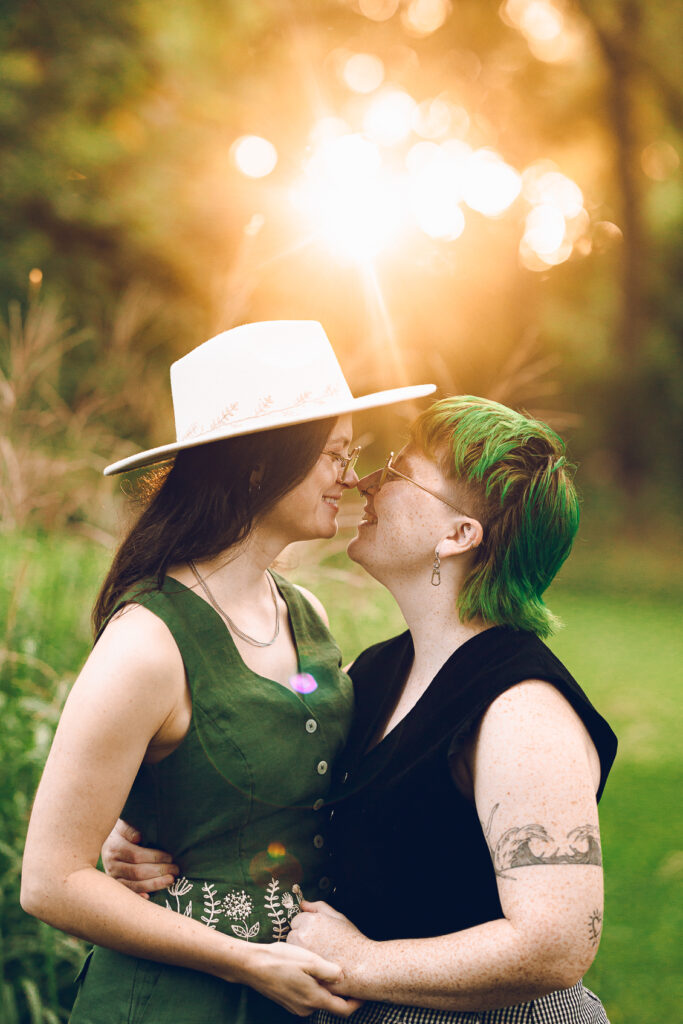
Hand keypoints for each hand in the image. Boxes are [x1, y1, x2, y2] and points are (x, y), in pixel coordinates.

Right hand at [101, 819, 178, 897]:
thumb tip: (138, 837)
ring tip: (170, 881)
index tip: (170, 857)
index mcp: (115, 848)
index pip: (137, 855)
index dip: (155, 857)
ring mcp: (112, 878)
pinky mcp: (115, 887)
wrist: (101, 843)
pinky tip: (150, 897)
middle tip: (175, 870)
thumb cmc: (120, 833)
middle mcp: (112, 865)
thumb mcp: (124, 826)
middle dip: (159, 872)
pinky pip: (128, 894)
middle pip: (137, 872)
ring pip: (133, 886)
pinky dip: (139, 896)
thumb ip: (130, 829)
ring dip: (154, 885)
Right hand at [240, 941, 362, 1017]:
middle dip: (341, 992)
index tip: (365, 992)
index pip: (344, 1010)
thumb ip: (330, 970)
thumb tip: (344, 976)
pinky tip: (311, 971)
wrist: (252, 966)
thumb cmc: (280, 960)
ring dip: (326, 988)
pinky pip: (308, 997)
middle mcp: (306, 1008)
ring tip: (329, 968)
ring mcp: (296, 1007)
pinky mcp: (288, 1001)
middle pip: (332, 1004)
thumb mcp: (309, 960)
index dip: (357, 1003)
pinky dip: (314, 987)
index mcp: (315, 999)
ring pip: (319, 999)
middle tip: (349, 974)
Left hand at [287, 900, 371, 994]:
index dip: (308, 927)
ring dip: (302, 953)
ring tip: (320, 957)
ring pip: (294, 952)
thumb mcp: (338, 918)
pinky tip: (318, 967)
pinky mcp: (303, 971)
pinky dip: (305, 966)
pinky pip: (299, 966)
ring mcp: (302, 955)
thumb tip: (302, 903)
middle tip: (321, 946)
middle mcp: (303, 936)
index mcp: (310, 921)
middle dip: (302, 939)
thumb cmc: (353, 941)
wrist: (364, 966)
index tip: (319, 934)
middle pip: (292, 936)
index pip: (296, 920)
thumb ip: (319, 907)